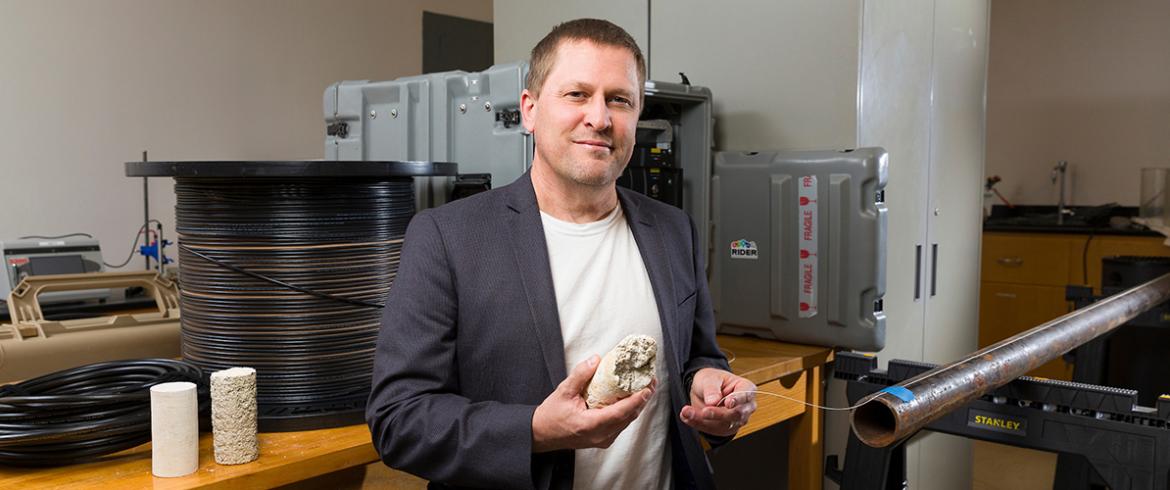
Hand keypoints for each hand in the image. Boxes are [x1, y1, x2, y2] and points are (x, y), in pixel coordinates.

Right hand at [531, 355, 655, 451]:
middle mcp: (599, 435)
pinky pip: (621, 425)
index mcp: (589, 425)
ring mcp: (602, 439)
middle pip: (628, 417)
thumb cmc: (551, 415)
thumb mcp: (563, 391)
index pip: (620, 413)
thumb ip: (580, 375)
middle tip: (650, 382)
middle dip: (642, 399)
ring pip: (627, 422)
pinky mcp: (603, 439)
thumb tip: (596, 360)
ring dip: (637, 405)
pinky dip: (628, 412)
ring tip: (645, 388)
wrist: (542, 434)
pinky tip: (632, 399)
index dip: (636, 400)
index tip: (647, 388)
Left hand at [679, 367, 756, 436]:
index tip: (729, 403)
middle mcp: (745, 406)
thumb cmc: (713, 380)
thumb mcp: (710, 378)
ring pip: (722, 425)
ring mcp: (736, 420)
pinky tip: (687, 416)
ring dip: (703, 420)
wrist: (704, 390)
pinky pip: (711, 430)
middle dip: (718, 414)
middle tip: (704, 411)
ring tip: (687, 412)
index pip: (746, 396)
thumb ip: (712, 389)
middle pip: (735, 414)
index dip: (738, 400)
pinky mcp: (724, 429)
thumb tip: (713, 401)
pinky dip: (697, 424)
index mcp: (746, 389)